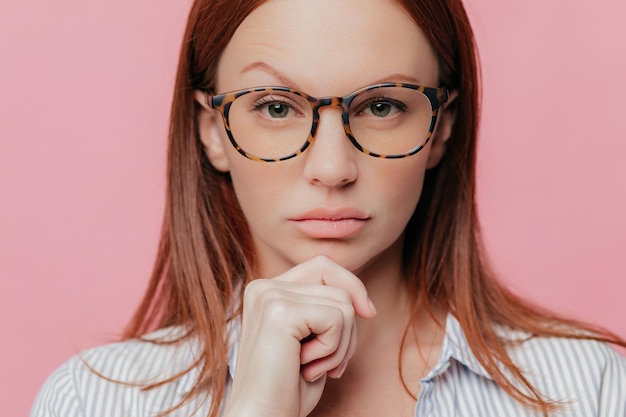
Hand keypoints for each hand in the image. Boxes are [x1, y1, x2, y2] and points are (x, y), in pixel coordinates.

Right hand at [221, 256, 376, 416]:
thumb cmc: (288, 388)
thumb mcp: (312, 340)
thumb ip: (326, 310)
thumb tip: (362, 301)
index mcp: (267, 290)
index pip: (323, 266)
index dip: (352, 287)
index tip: (368, 314)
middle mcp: (264, 287)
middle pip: (338, 286)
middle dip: (346, 329)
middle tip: (326, 362)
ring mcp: (269, 296)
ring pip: (343, 304)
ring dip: (340, 345)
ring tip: (312, 367)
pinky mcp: (280, 312)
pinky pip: (337, 319)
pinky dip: (333, 350)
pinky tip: (306, 368)